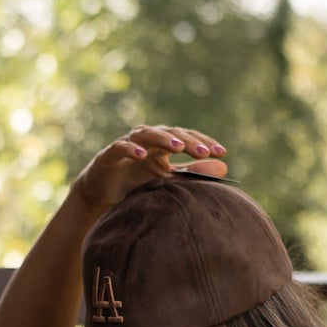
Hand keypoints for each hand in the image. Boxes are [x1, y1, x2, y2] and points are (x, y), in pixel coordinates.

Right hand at [73, 125, 228, 213]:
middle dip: (189, 142)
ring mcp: (127, 144)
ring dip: (164, 139)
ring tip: (179, 147)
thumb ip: (192, 172)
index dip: (204, 143)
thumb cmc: (135, 182)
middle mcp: (146, 139)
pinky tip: (142, 155)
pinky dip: (131, 149)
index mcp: (162, 143)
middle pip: (171, 134)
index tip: (222, 153)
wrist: (102, 192)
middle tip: (206, 153)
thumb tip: (224, 168)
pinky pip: (120, 147)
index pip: (187, 138)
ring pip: (147, 135)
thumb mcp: (167, 179)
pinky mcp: (108, 154)